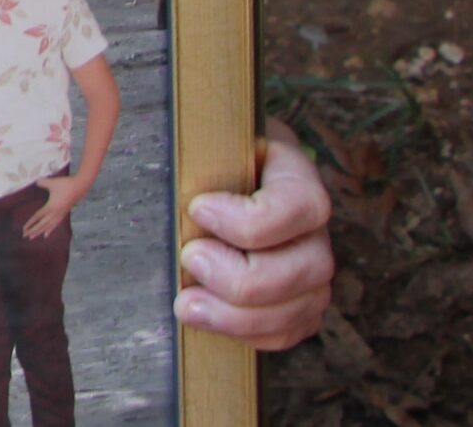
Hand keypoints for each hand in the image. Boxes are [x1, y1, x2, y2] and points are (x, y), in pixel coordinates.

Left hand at [22, 174, 88, 239]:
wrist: (80, 187)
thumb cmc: (65, 185)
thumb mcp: (52, 183)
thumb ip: (42, 183)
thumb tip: (36, 182)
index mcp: (51, 207)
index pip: (38, 217)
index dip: (30, 223)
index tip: (24, 228)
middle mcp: (55, 213)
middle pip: (42, 225)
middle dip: (33, 230)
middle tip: (25, 236)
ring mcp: (60, 215)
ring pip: (48, 226)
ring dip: (39, 232)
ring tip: (32, 237)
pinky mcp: (64, 214)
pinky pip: (55, 225)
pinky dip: (49, 230)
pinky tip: (46, 235)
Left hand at [177, 122, 333, 349]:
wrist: (215, 172)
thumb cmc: (207, 155)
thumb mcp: (205, 139)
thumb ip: (193, 151)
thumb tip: (159, 165)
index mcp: (295, 176)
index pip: (301, 205)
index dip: (253, 219)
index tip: (197, 208)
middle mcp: (313, 227)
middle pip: (310, 267)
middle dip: (244, 278)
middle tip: (190, 259)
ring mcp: (310, 267)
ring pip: (302, 307)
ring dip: (241, 316)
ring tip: (188, 304)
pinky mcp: (299, 301)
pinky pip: (289, 330)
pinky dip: (249, 333)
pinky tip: (210, 319)